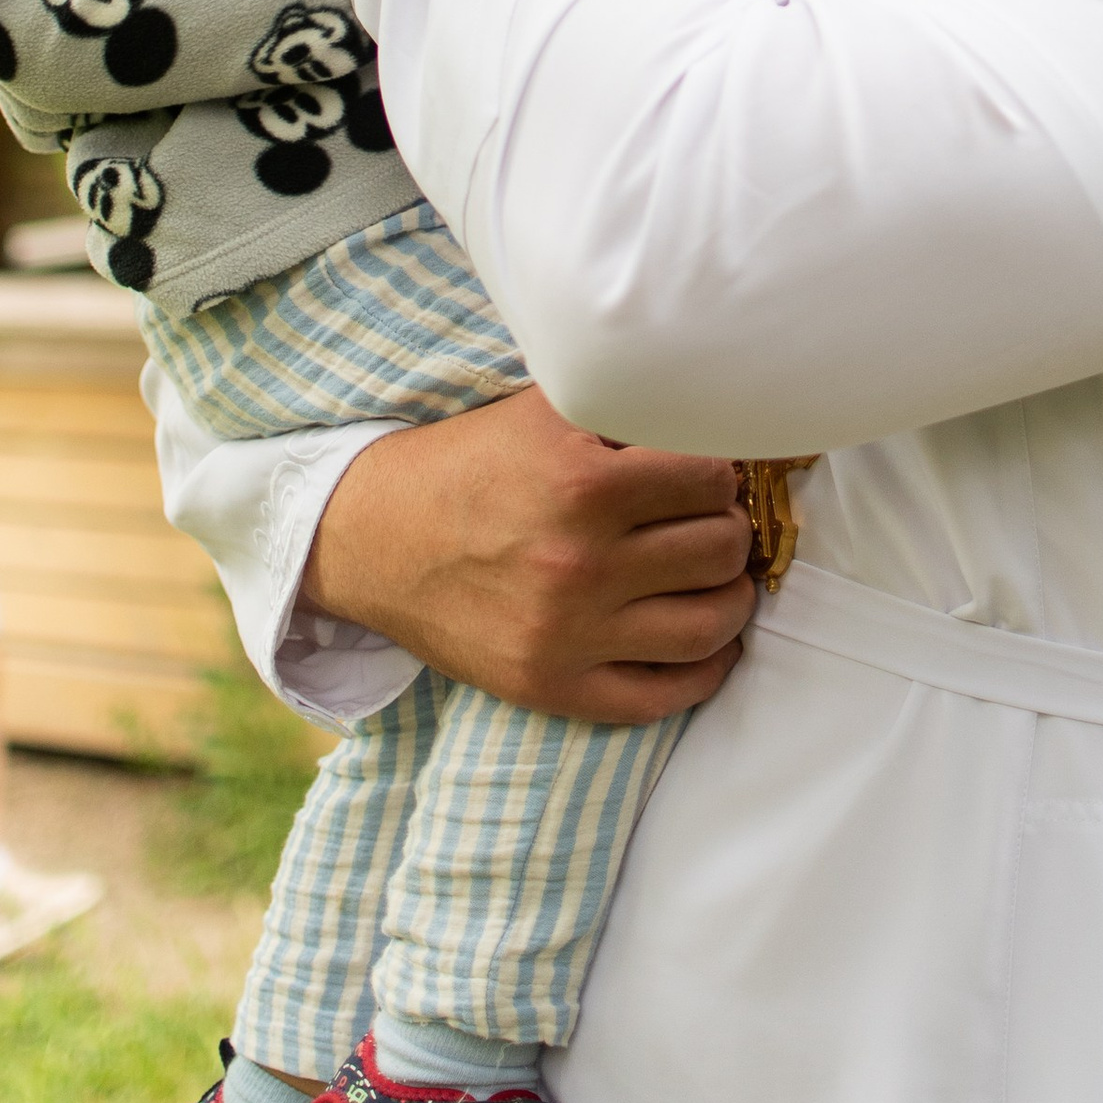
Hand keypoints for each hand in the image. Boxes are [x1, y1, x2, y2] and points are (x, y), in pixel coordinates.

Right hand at [302, 386, 756, 722]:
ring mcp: (568, 634)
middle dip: (726, 529)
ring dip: (731, 597)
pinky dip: (705, 670)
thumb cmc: (468, 466)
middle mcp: (579, 563)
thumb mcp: (541, 411)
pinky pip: (664, 697)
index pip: (711, 479)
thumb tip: (715, 409)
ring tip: (717, 579)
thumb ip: (624, 404)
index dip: (717, 472)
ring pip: (710, 626)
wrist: (372, 539)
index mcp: (581, 483)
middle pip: (719, 551)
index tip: (702, 476)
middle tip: (708, 522)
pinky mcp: (553, 687)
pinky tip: (708, 642)